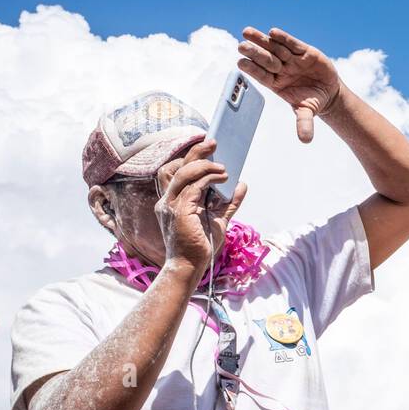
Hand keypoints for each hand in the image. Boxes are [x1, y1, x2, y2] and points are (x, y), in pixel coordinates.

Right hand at [154, 141, 246, 278]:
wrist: (190, 267)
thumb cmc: (200, 247)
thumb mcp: (218, 220)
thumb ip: (228, 203)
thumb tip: (241, 184)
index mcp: (172, 201)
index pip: (175, 171)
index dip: (189, 157)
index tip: (207, 149)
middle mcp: (167, 200)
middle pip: (176, 166)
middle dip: (196, 152)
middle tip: (213, 142)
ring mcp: (171, 205)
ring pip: (184, 173)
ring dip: (205, 165)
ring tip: (223, 166)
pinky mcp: (180, 211)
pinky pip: (194, 187)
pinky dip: (209, 179)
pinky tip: (223, 178)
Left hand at [238, 27, 341, 142]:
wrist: (328, 91)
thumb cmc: (313, 101)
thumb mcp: (308, 111)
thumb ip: (304, 123)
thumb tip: (306, 141)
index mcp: (276, 83)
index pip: (261, 75)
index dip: (252, 69)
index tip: (240, 63)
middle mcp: (281, 69)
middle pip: (265, 59)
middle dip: (254, 52)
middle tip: (240, 46)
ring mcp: (291, 59)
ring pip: (274, 48)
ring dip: (261, 40)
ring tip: (247, 32)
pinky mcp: (303, 51)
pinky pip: (291, 43)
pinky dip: (283, 38)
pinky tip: (273, 32)